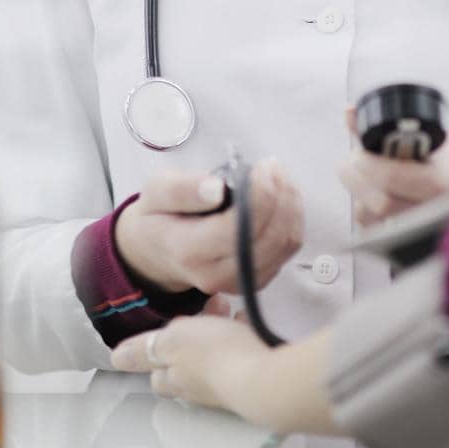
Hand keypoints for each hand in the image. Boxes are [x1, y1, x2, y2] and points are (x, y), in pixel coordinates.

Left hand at [111, 312, 271, 414]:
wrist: (265, 376)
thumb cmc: (216, 354)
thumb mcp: (173, 341)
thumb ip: (145, 349)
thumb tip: (116, 359)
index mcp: (174, 379)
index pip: (156, 371)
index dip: (160, 348)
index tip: (171, 328)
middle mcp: (196, 388)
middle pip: (186, 362)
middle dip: (192, 335)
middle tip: (204, 312)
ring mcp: (224, 386)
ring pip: (213, 357)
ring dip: (217, 332)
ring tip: (228, 311)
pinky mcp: (251, 378)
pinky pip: (239, 355)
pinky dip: (239, 338)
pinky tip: (246, 324)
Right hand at [114, 160, 303, 295]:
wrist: (157, 250)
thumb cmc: (159, 215)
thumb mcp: (156, 191)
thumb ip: (182, 189)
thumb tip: (216, 189)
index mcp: (188, 251)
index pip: (236, 228)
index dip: (260, 195)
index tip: (262, 168)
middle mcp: (215, 274)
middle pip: (268, 237)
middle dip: (280, 195)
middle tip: (272, 166)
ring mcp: (238, 281)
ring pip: (284, 243)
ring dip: (290, 204)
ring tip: (278, 176)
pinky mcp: (255, 278)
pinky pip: (288, 248)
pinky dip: (292, 218)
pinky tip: (281, 196)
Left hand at [339, 109, 448, 226]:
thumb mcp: (433, 133)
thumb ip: (389, 126)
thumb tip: (351, 112)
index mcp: (448, 177)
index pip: (396, 178)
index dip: (370, 165)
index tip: (357, 154)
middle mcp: (440, 208)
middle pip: (382, 203)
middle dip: (357, 181)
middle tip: (350, 164)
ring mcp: (427, 229)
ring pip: (376, 220)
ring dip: (359, 196)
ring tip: (360, 178)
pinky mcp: (414, 243)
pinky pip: (378, 234)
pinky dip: (368, 213)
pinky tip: (370, 196)